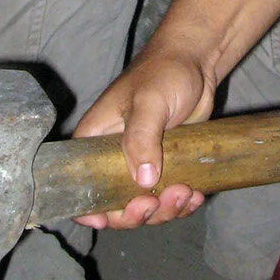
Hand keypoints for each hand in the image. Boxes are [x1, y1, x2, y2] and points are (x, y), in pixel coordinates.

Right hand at [73, 49, 216, 228]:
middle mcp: (114, 158)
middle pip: (116, 205)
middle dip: (137, 213)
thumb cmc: (165, 72)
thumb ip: (141, 138)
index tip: (107, 217)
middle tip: (156, 201)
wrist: (198, 62)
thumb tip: (143, 181)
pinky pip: (171, 198)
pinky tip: (196, 195)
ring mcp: (143, 165)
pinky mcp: (168, 167)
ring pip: (147, 207)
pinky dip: (182, 204)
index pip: (81, 185)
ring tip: (186, 193)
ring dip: (165, 210)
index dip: (89, 209)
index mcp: (95, 141)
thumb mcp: (148, 101)